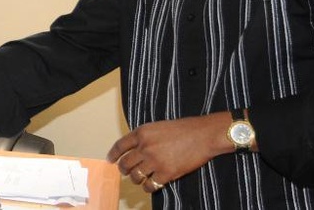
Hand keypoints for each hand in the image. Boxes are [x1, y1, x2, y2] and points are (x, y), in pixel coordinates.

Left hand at [106, 112, 233, 192]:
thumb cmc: (183, 129)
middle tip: (125, 172)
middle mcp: (145, 147)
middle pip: (125, 163)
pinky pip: (150, 185)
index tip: (110, 160)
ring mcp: (155, 161)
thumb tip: (133, 150)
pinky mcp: (166, 173)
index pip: (120, 146)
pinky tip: (150, 185)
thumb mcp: (157, 127)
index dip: (113, 155)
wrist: (203, 135)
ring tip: (139, 178)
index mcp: (141, 133)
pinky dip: (148, 187)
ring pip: (136, 176)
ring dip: (136, 179)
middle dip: (123, 169)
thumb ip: (144, 137)